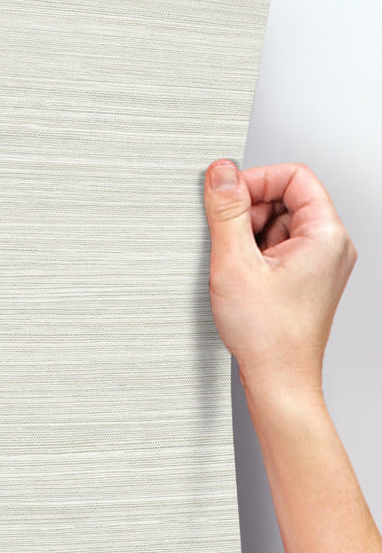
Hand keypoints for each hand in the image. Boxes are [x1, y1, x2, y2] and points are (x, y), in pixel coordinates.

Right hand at [204, 158, 356, 399]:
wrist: (278, 379)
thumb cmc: (267, 335)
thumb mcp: (235, 263)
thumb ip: (226, 212)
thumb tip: (221, 172)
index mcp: (325, 235)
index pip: (294, 177)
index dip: (255, 181)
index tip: (225, 197)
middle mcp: (330, 246)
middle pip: (286, 200)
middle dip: (249, 212)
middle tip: (227, 240)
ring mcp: (320, 265)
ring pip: (279, 226)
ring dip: (248, 237)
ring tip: (235, 268)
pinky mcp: (305, 281)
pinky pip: (278, 250)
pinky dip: (254, 257)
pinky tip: (241, 280)